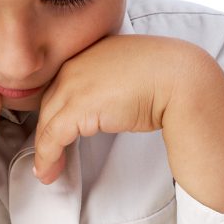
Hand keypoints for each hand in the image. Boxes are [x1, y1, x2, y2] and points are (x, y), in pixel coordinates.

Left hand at [33, 35, 185, 182]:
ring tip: (47, 171)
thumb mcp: (131, 70)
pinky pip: (52, 137)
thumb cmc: (167, 75)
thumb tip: (114, 102)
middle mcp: (75, 65)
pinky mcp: (78, 108)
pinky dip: (48, 157)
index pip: (62, 84)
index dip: (57, 110)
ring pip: (46, 122)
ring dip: (44, 151)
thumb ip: (113, 80)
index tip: (56, 131)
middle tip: (49, 154)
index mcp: (89, 52)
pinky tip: (50, 171)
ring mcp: (74, 85)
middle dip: (45, 131)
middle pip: (49, 103)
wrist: (180, 78)